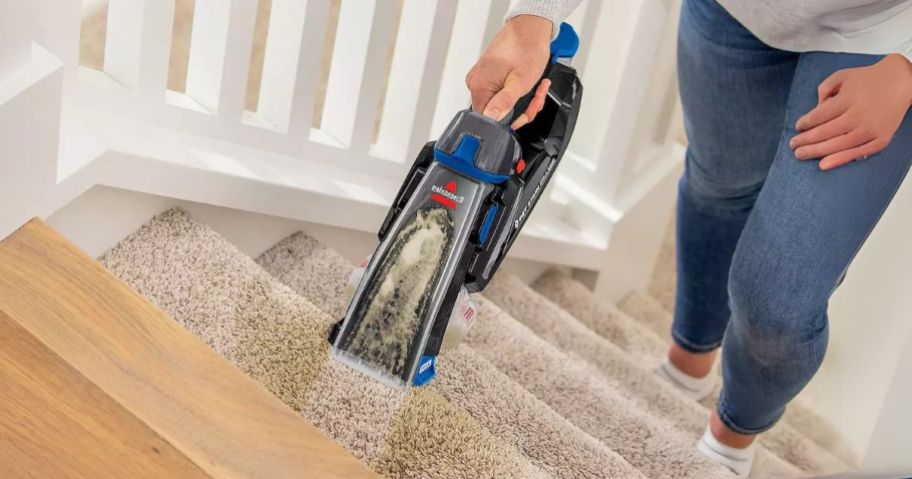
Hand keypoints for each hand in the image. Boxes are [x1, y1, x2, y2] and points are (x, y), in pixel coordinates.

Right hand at [465, 15, 551, 128]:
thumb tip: (490, 118)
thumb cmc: (527, 48)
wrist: (530, 28)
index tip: (524, 112)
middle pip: (496, 113)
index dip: (509, 120)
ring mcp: (482, 78)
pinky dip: (517, 92)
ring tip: (536, 89)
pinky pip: (502, 93)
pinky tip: (529, 83)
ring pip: (502, 104)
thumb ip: (504, 103)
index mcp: (479, 86)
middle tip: (535, 99)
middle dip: (520, 110)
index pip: (488, 118)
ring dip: (522, 101)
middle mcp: (476, 82)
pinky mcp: (489, 75)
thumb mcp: (520, 82)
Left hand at [790, 54, 911, 169]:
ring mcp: (870, 129)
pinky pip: (857, 153)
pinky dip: (839, 159)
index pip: (819, 115)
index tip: (798, 126)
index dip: (805, 123)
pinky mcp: (881, 139)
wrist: (902, 81)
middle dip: (805, 140)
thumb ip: (824, 89)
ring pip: (838, 145)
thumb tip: (815, 109)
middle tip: (793, 145)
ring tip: (800, 154)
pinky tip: (823, 164)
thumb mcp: (842, 76)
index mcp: (848, 99)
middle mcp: (858, 115)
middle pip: (825, 132)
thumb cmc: (868, 79)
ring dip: (816, 151)